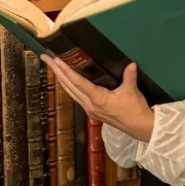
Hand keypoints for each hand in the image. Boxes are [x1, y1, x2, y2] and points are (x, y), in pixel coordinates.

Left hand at [40, 54, 154, 141]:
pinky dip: (68, 85)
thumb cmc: (135, 110)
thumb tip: (130, 64)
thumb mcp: (132, 92)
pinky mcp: (91, 111)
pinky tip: (65, 79)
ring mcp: (89, 109)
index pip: (78, 82)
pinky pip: (75, 96)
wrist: (139, 127)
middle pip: (68, 85)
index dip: (66, 70)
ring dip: (60, 78)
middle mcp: (89, 105)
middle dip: (56, 71)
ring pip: (69, 91)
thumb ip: (129, 77)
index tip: (55, 60)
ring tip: (51, 66)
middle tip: (45, 58)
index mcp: (98, 99)